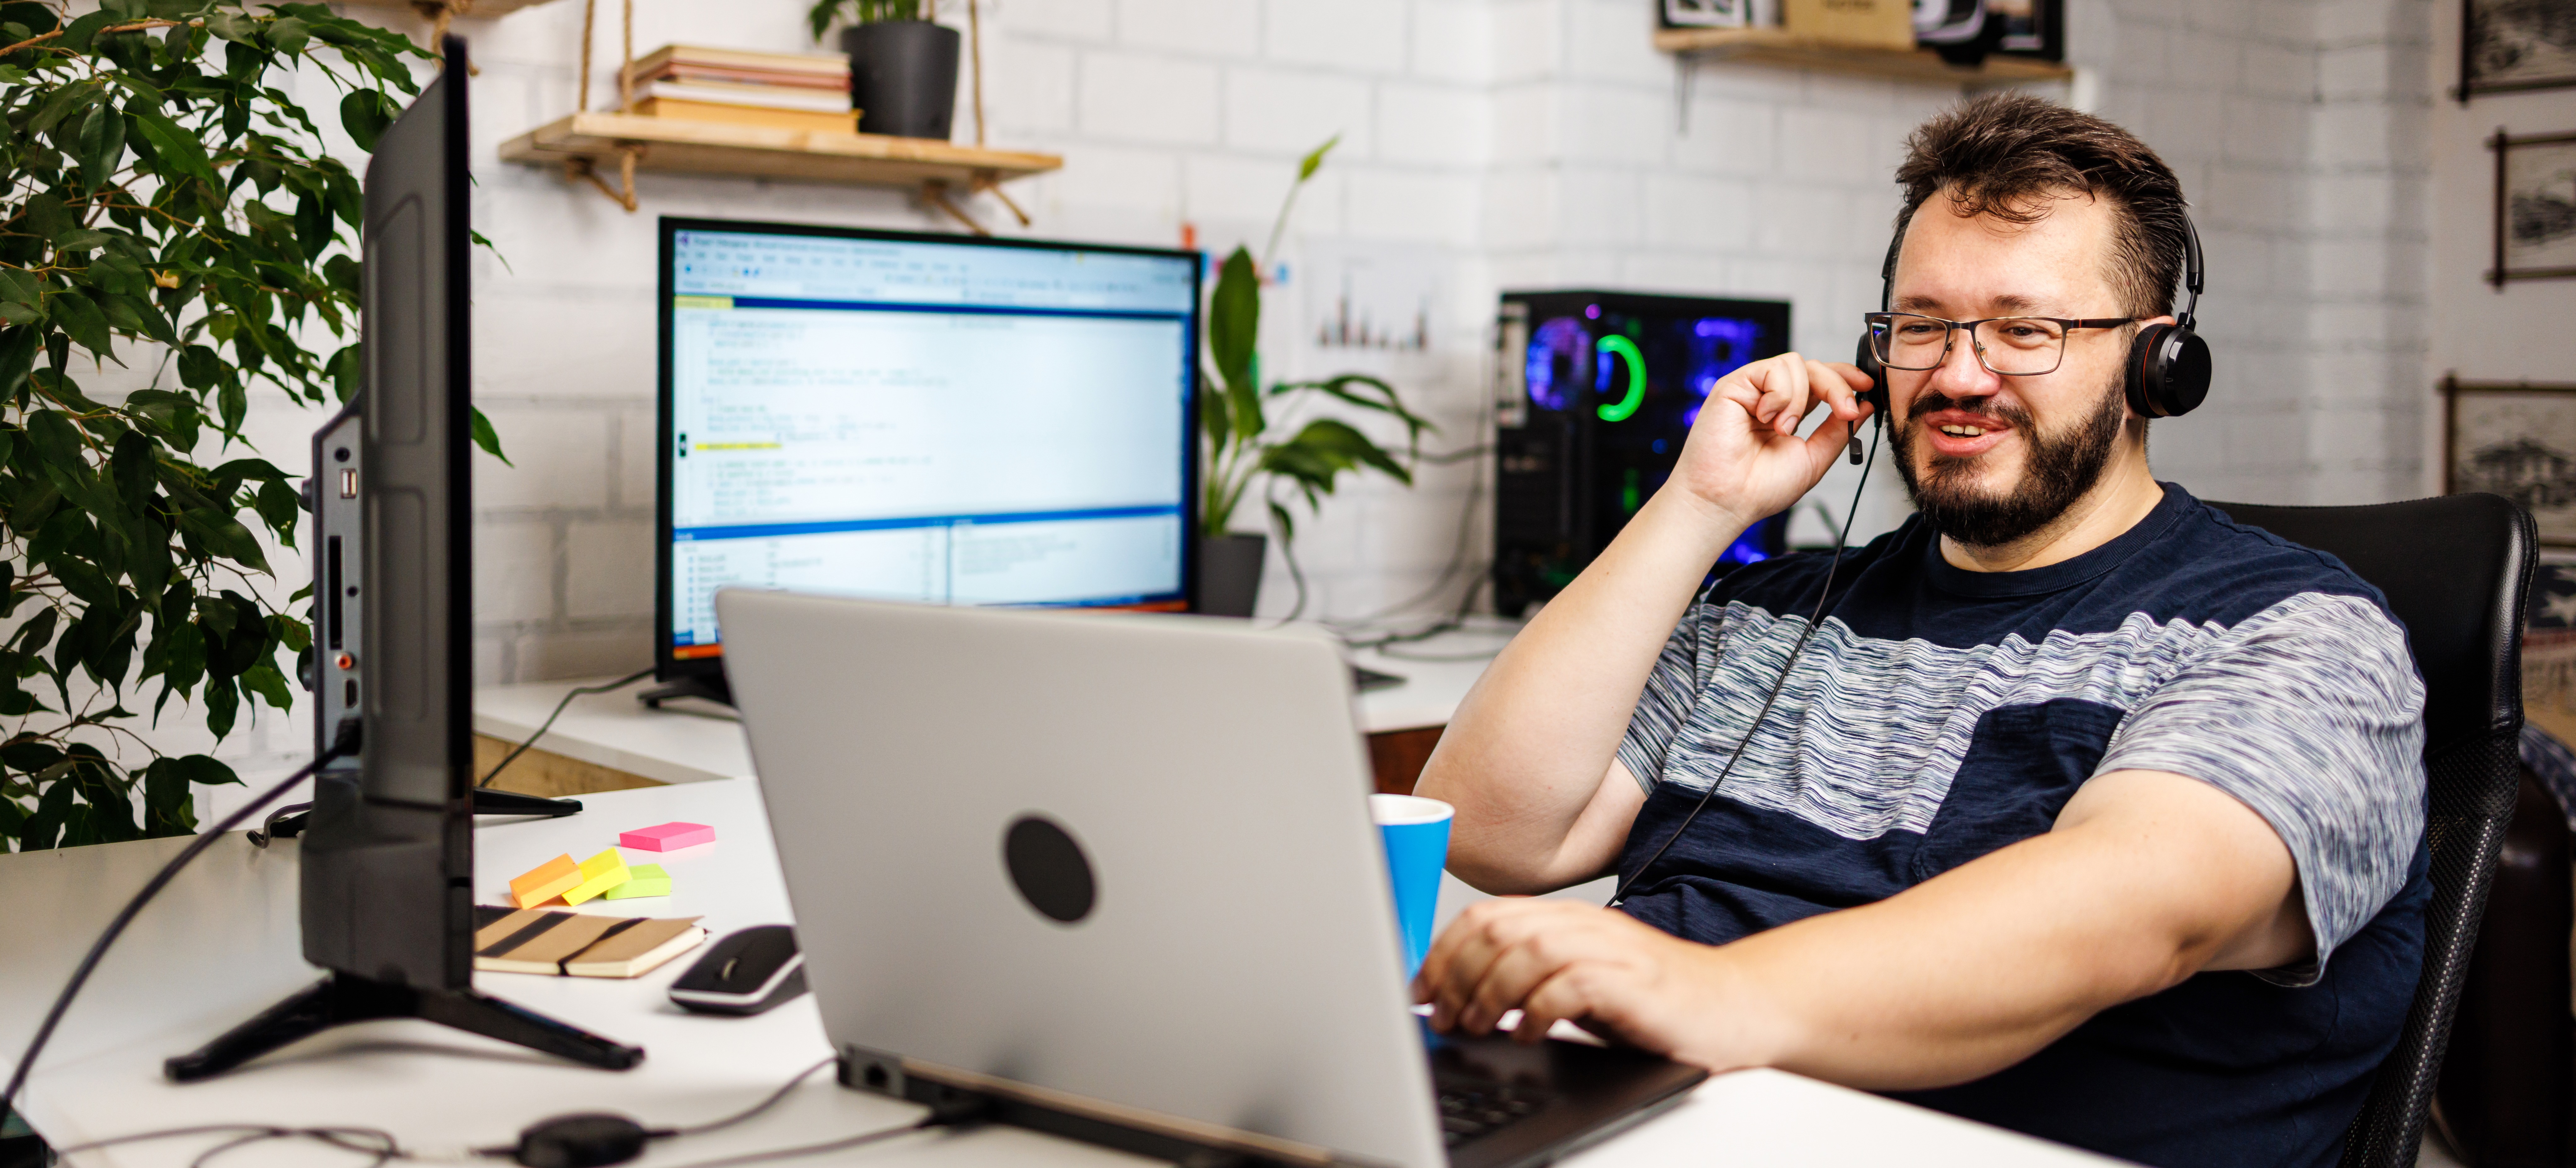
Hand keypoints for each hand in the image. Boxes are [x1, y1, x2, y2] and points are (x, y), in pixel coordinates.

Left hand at [1411, 899, 1791, 1071]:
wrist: (1732, 1006)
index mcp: (1566, 917)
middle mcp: (1585, 924)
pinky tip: (1529, 1032)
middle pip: (1497, 930)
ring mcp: (1611, 949)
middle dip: (1457, 975)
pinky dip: (1537, 1010)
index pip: (1486, 915)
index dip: (1443, 951)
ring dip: (1489, 993)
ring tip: (1479, 1025)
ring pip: (1526, 951)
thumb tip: (1458, 996)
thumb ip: (1526, 977)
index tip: (1421, 990)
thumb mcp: (1578, 979)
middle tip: (1444, 1015)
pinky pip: (1568, 985)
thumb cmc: (1649, 999)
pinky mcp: (1632, 981)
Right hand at [1667, 353, 1873, 531]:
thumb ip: (1838, 431)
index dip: (1844, 377)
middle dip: (1837, 386)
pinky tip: (1766, 418)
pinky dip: (1780, 395)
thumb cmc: (1760, 488)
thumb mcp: (1814, 458)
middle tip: (1846, 411)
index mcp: (1788, 412)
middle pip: (1813, 367)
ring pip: (1794, 364)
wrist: (1727, 501)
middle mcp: (1770, 398)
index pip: (1820, 381)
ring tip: (1784, 429)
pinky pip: (1772, 369)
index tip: (1868, 385)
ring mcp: (1752, 390)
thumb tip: (1865, 406)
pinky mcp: (1734, 385)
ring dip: (1800, 399)